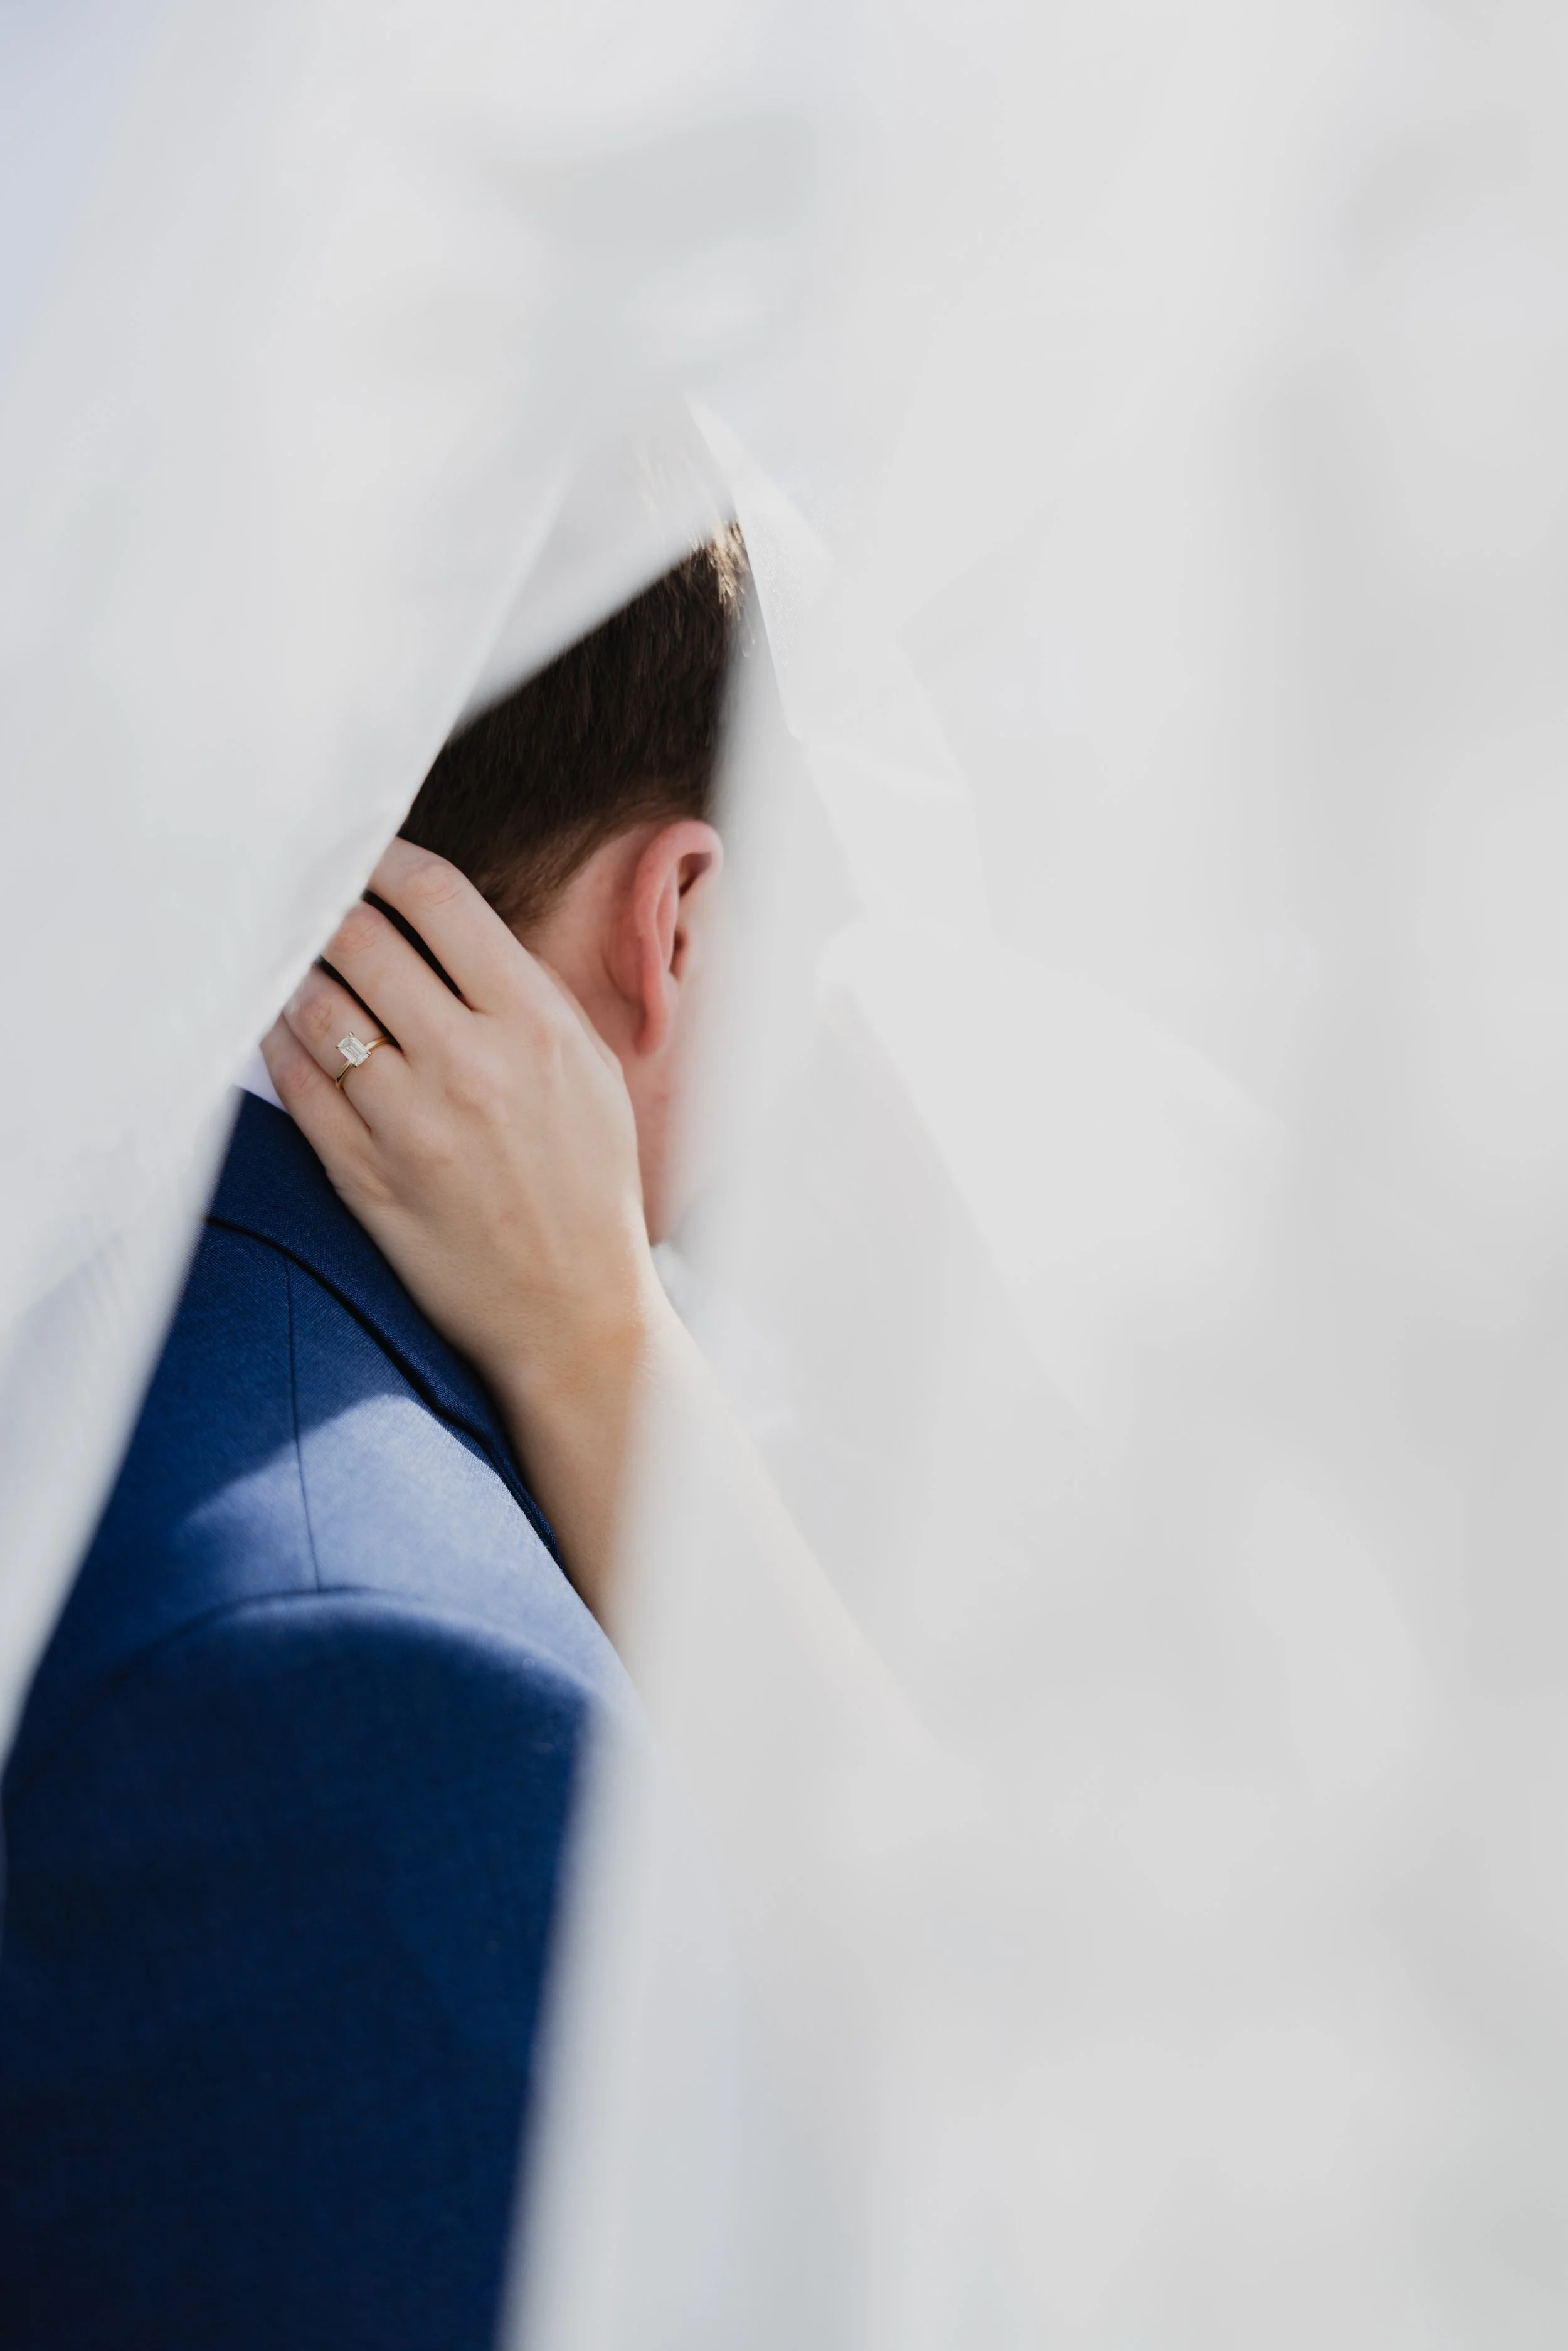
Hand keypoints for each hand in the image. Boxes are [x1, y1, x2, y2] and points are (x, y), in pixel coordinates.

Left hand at [262, 840, 674, 1619]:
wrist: (575, 1312)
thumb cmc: (588, 1184)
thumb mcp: (589, 1070)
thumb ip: (523, 994)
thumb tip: (445, 925)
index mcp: (536, 1025)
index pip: (440, 901)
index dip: (388, 861)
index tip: (366, 857)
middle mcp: (471, 1064)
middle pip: (363, 939)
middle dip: (332, 909)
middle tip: (317, 902)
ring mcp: (410, 1122)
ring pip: (316, 1006)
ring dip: (300, 974)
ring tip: (301, 967)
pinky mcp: (364, 1174)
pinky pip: (296, 1083)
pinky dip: (281, 1044)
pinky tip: (284, 1031)